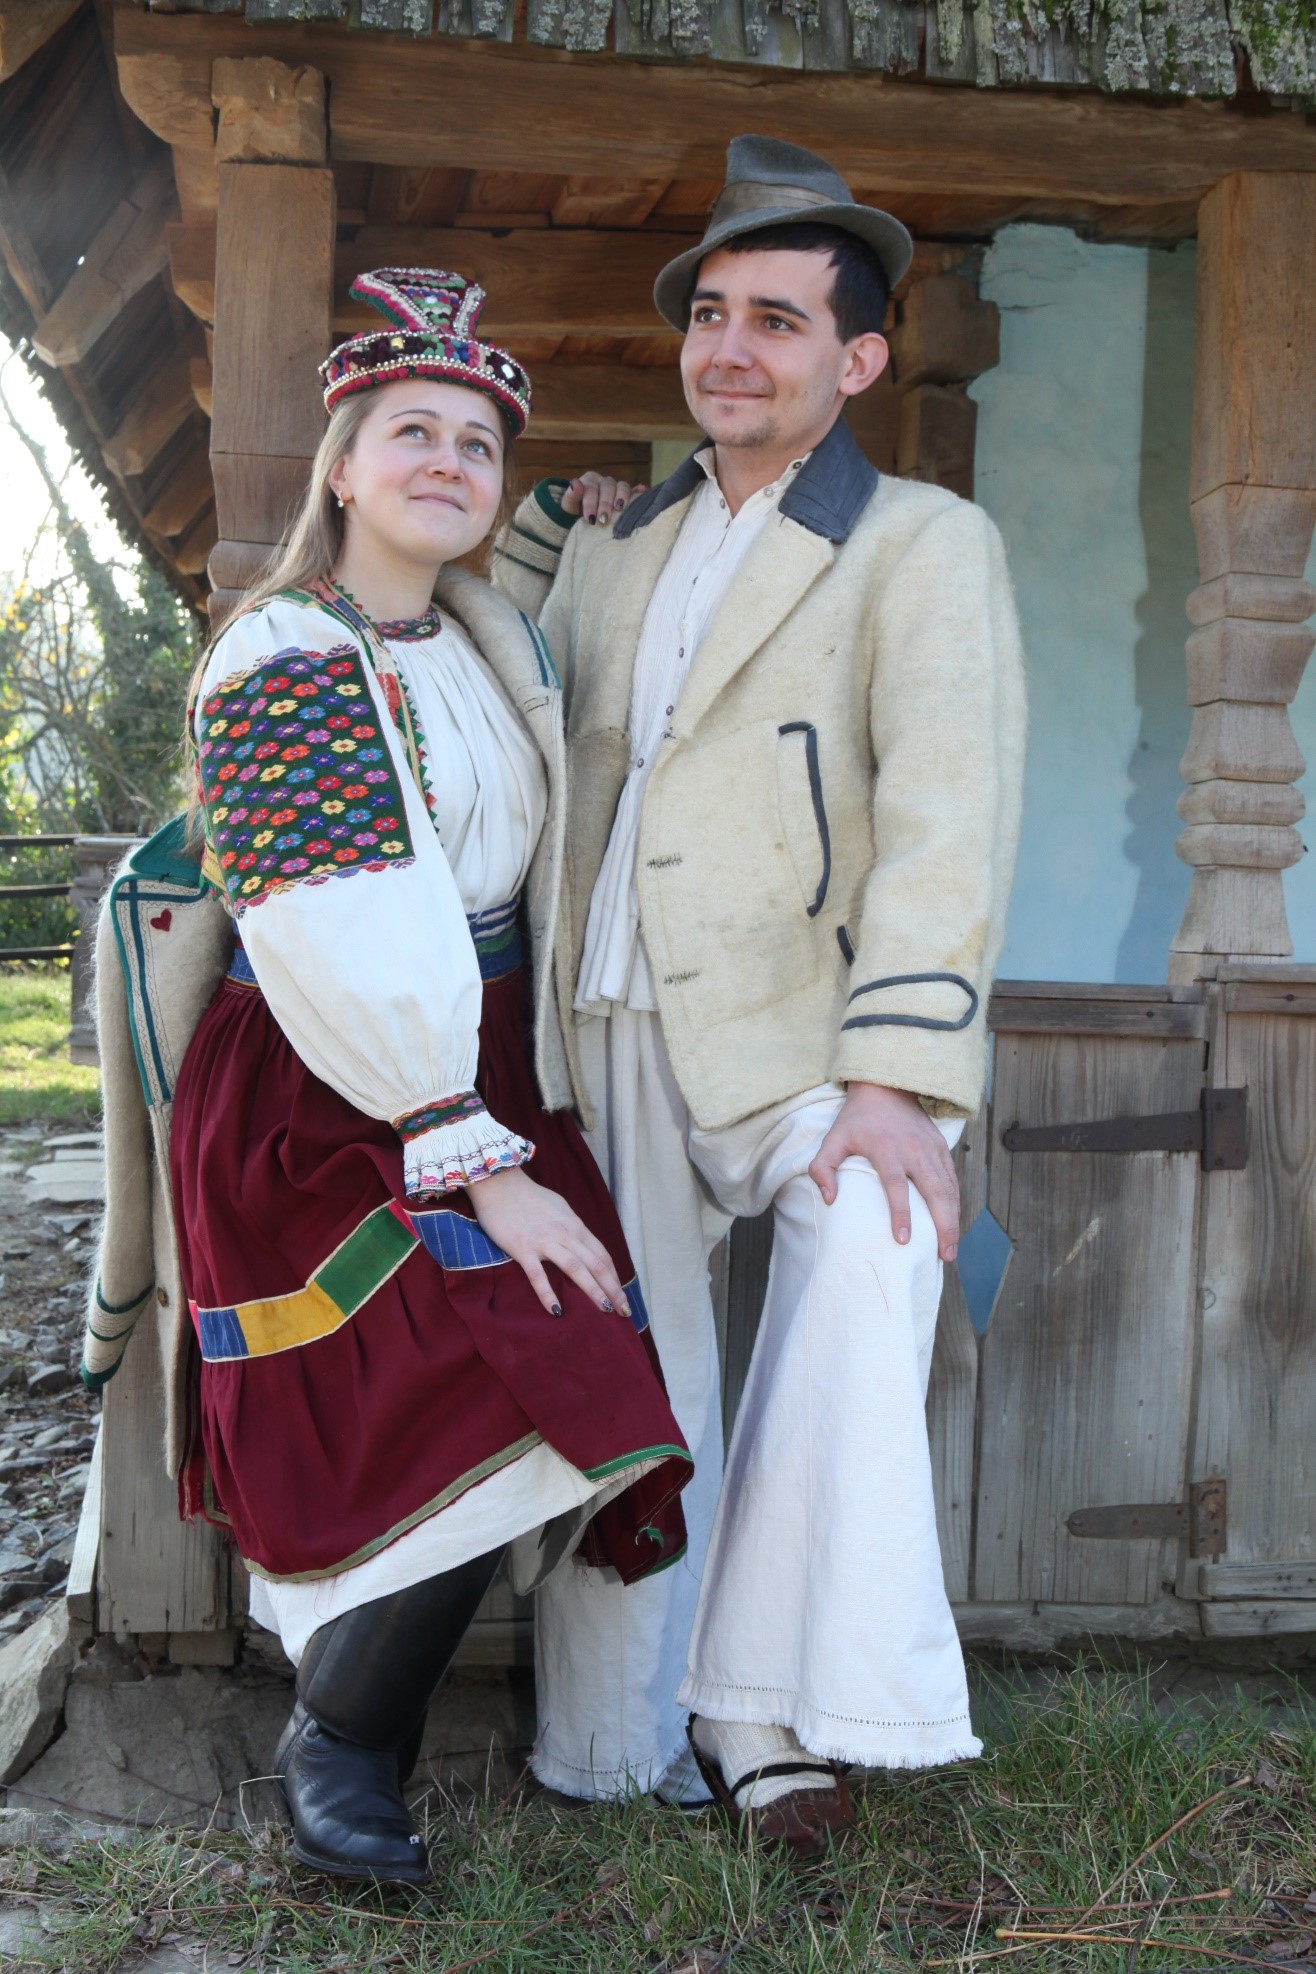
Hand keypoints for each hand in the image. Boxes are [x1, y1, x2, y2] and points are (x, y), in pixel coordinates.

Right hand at [467, 1166, 631, 1319]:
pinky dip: (548, 1293)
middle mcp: (566, 1234)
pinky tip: (556, 1311)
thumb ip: (571, 1228)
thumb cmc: (529, 1197)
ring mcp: (545, 1241)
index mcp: (575, 1226)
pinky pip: (537, 1275)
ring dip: (593, 1291)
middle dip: (613, 1290)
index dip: (615, 1277)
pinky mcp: (523, 1249)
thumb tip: (582, 1245)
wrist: (499, 1183)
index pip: (602, 1255)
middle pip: (596, 1265)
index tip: (622, 1295)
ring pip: (576, 1269)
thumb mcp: (559, 1209)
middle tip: (624, 1312)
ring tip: (605, 1311)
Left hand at [560, 471, 647, 526]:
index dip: (591, 503)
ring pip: (622, 486)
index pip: (591, 488)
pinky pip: (634, 491)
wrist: (582, 516)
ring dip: (622, 496)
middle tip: (603, 519)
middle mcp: (604, 481)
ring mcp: (616, 487)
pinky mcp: (626, 495)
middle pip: (608, 487)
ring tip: (621, 508)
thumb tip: (575, 482)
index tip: (590, 519)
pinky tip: (643, 490)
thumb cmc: (575, 510)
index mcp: (589, 480)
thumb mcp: (569, 505)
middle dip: (606, 503)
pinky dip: (638, 491)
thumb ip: (571, 495)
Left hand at [808, 1082, 959, 1261]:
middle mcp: (913, 1150)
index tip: (903, 1240)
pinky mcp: (941, 1147)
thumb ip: (822, 1168)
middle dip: (943, 1225)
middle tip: (945, 1255)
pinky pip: (952, 1179)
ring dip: (953, 1219)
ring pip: (948, 1189)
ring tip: (951, 1248)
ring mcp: (931, 1149)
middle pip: (935, 1192)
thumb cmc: (856, 1119)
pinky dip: (955, 1202)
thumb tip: (829, 1199)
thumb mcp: (832, 1139)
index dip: (900, 1213)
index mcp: (886, 1149)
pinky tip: (954, 1223)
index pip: (896, 1186)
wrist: (885, 1087)